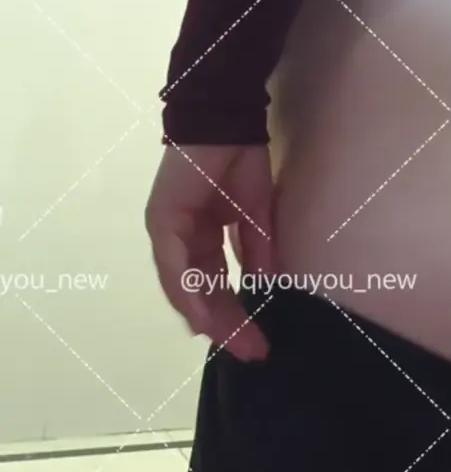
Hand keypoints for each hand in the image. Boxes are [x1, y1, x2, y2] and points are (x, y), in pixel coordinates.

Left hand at [145, 143, 273, 360]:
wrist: (227, 119)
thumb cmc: (240, 159)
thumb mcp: (256, 216)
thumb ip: (257, 252)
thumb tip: (266, 288)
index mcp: (200, 236)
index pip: (215, 285)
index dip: (236, 314)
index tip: (258, 342)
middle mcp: (179, 238)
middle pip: (200, 293)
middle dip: (227, 325)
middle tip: (252, 352)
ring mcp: (168, 230)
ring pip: (184, 287)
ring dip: (210, 318)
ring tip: (234, 343)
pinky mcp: (163, 220)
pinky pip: (175, 266)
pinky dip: (189, 293)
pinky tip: (205, 318)